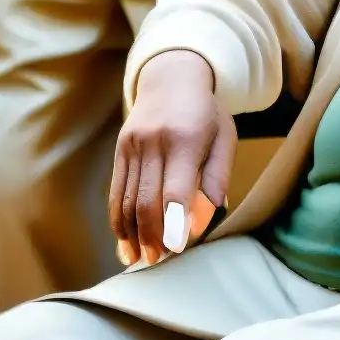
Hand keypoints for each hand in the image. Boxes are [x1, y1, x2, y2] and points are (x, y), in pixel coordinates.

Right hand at [110, 50, 233, 267]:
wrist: (171, 78)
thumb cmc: (206, 114)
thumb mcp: (224, 138)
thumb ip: (217, 179)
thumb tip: (205, 220)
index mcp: (185, 138)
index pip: (176, 187)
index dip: (174, 221)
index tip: (175, 248)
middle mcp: (153, 141)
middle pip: (146, 199)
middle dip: (152, 235)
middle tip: (160, 260)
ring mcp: (132, 145)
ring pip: (126, 199)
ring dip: (132, 234)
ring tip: (142, 259)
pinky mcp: (119, 151)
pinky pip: (115, 192)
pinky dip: (119, 220)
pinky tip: (125, 242)